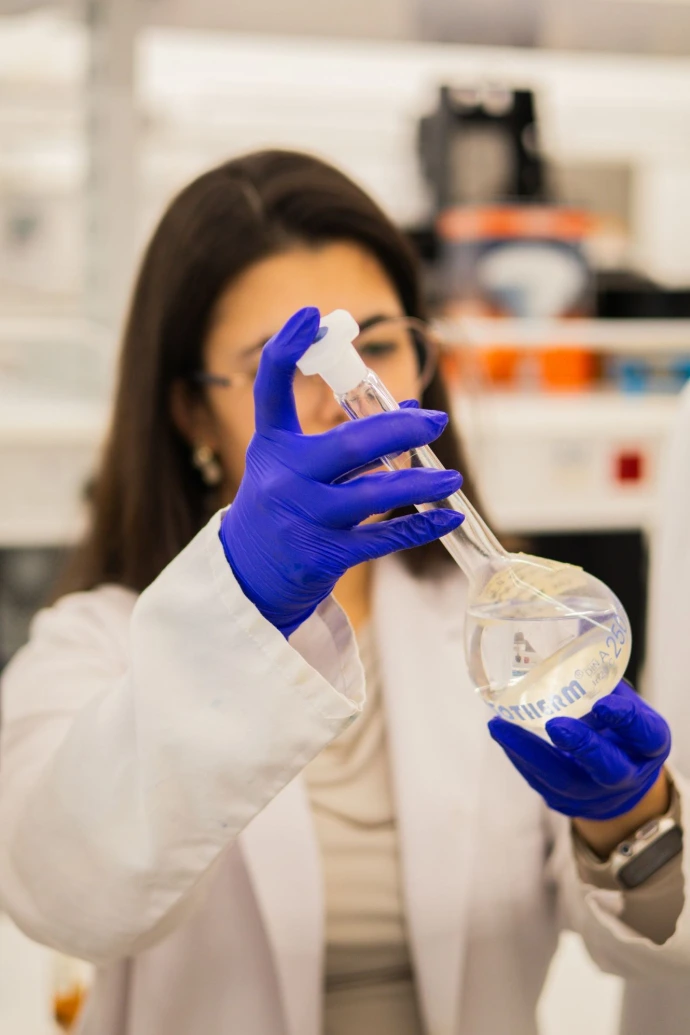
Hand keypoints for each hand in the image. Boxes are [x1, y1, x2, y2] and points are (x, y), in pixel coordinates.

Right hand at [219, 307, 463, 636]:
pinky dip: (420, 526)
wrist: (249, 574)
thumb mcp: (296, 464)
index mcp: (271, 446)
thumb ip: (347, 436)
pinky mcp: (323, 555)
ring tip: (450, 477)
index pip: (270, 388)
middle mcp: (283, 478)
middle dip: (399, 430)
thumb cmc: (281, 504)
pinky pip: (382, 538)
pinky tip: (446, 516)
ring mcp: (303, 518)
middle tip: (437, 421)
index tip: (312, 315)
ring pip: (373, 494)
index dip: (287, 348)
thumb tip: (416, 410)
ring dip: (419, 483)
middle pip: (348, 444)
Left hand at [488, 680, 670, 820]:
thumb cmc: (620, 732)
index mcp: (648, 747)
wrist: (620, 783)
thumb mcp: (626, 706)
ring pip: (563, 779)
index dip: (626, 720)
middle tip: (556, 725)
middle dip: (582, 746)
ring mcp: (594, 794)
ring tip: (500, 726)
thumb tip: (572, 636)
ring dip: (529, 751)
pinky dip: (519, 755)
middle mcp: (626, 775)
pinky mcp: (565, 801)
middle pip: (607, 767)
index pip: (644, 735)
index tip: (603, 703)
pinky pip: (540, 781)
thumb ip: (604, 682)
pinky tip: (501, 733)